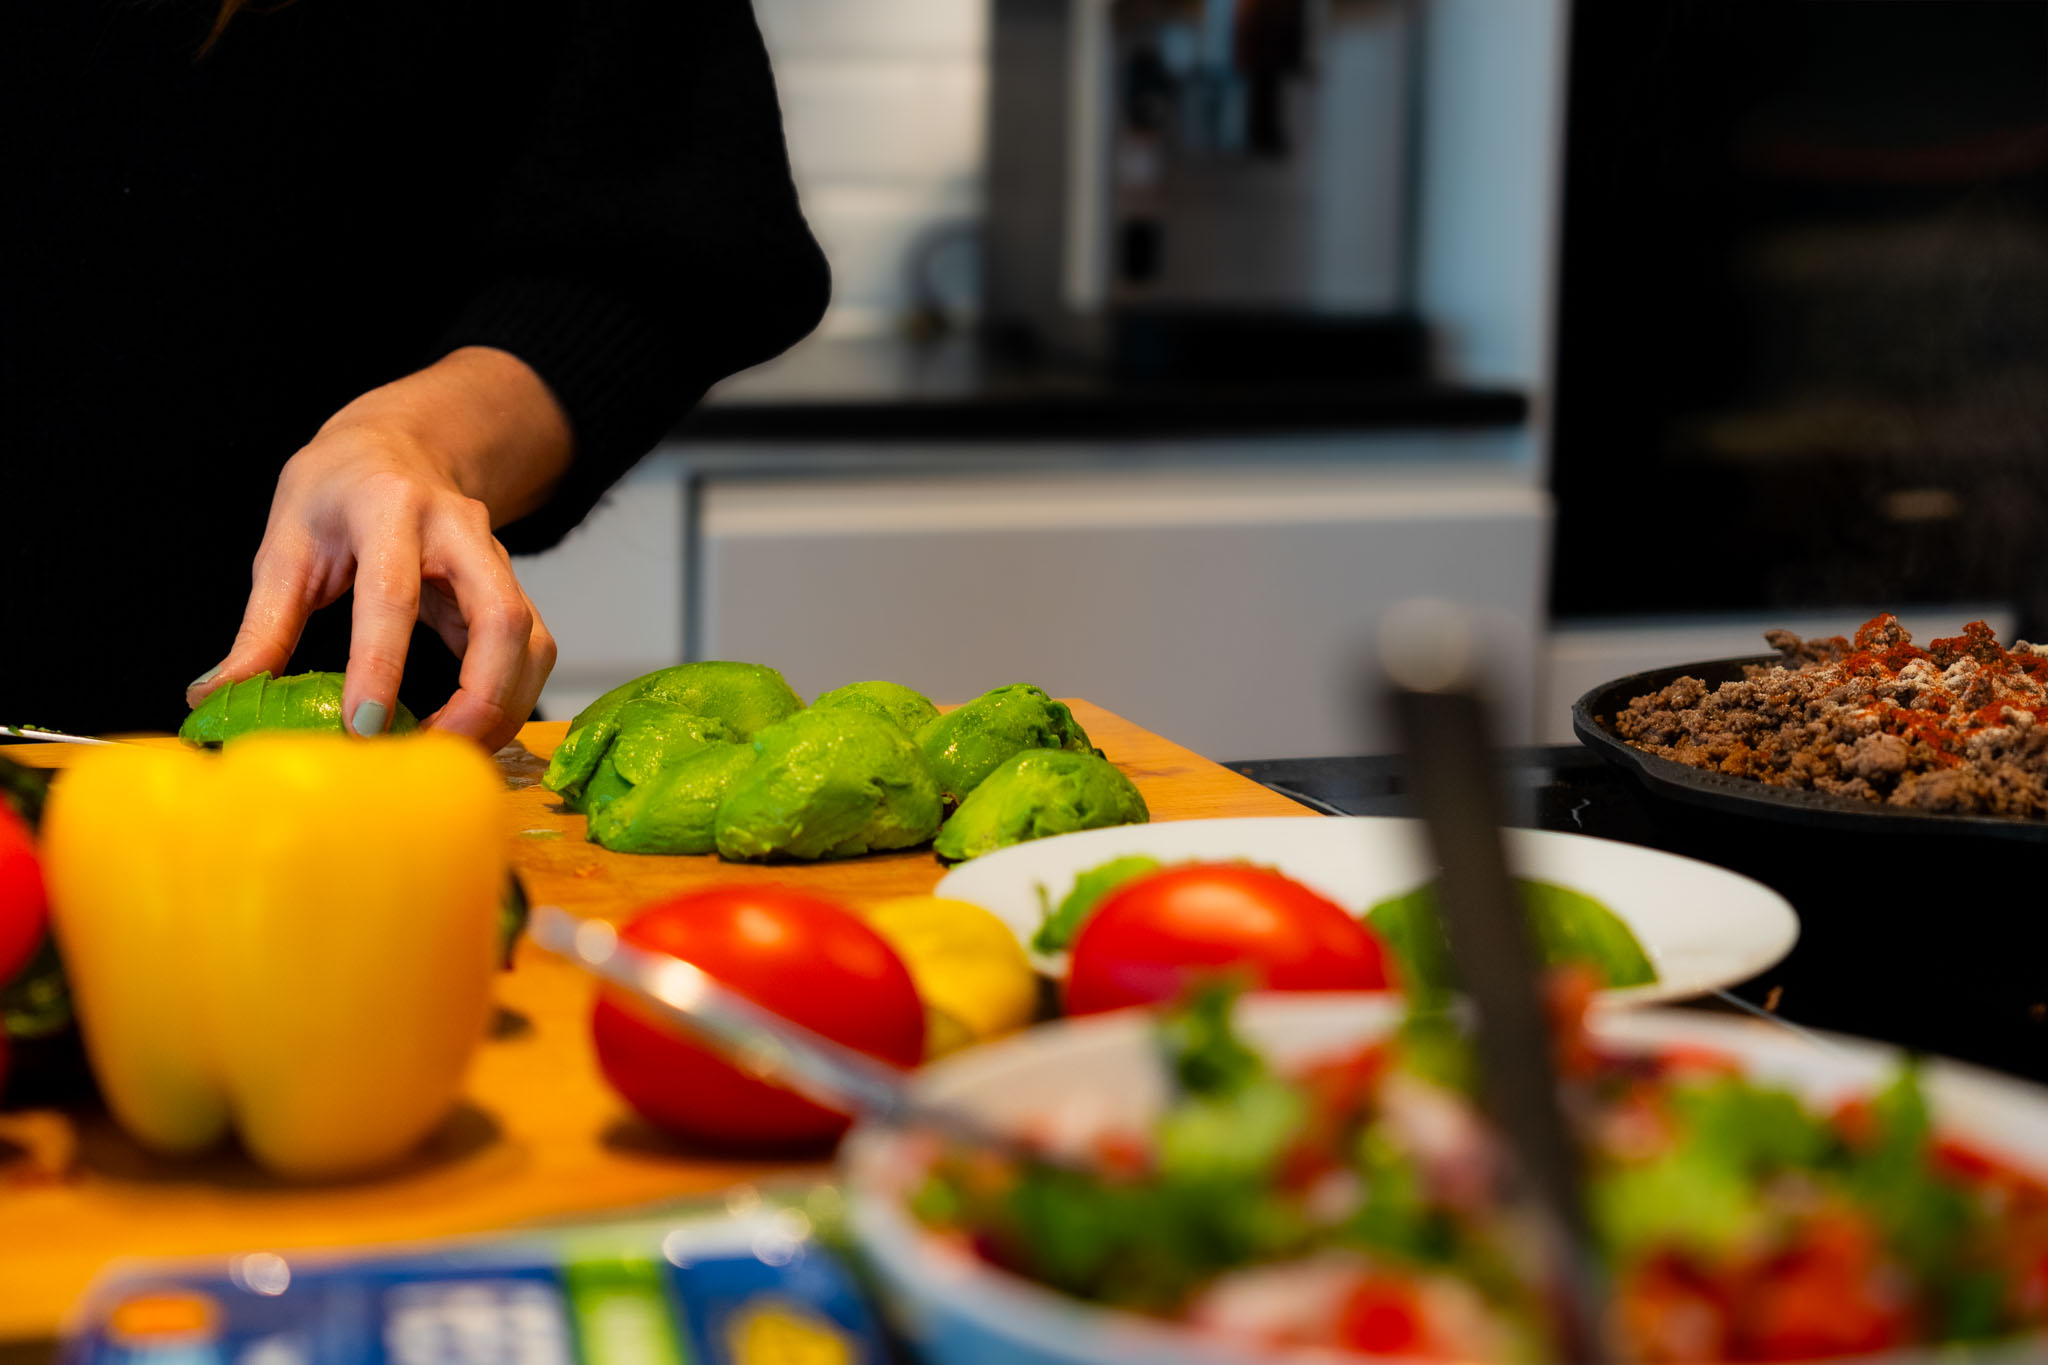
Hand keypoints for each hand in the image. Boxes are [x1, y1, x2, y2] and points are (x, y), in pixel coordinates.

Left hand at [188, 348, 572, 751]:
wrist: (399, 447)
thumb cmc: (335, 493)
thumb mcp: (286, 544)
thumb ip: (261, 626)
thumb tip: (211, 698)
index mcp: (388, 508)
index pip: (393, 593)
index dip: (381, 664)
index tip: (362, 727)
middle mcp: (460, 531)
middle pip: (502, 618)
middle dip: (479, 698)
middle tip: (433, 753)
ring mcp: (498, 560)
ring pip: (531, 640)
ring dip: (504, 708)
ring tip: (453, 754)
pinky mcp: (513, 592)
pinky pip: (533, 652)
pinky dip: (510, 701)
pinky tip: (470, 732)